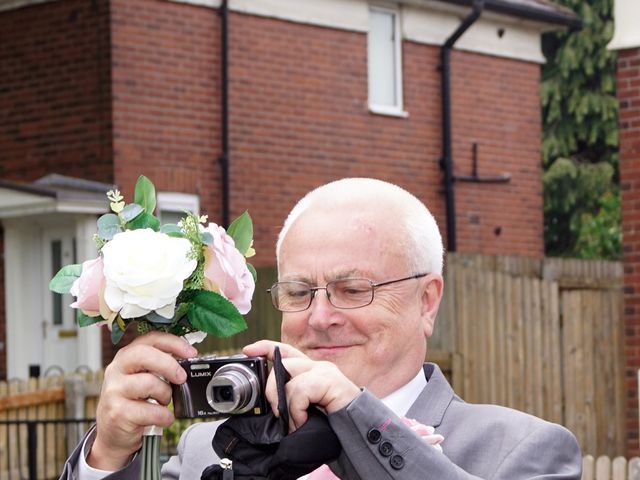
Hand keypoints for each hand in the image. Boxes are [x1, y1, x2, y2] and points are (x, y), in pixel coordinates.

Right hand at [87, 331, 197, 470]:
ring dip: (165, 394)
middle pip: (144, 355)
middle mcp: (117, 370)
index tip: (191, 352)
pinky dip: (164, 416)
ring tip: (163, 401)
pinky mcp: (118, 413)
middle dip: (169, 365)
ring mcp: (114, 391)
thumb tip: (187, 361)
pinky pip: (151, 411)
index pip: (150, 339)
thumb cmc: (133, 402)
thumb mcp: (143, 378)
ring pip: (149, 383)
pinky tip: (161, 418)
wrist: (113, 434)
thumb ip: (159, 367)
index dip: (174, 343)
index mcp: (126, 356)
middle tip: (181, 378)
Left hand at [243, 340, 360, 432]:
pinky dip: (296, 409)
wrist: (360, 433)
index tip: (248, 350)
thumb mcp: (305, 410)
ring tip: (294, 422)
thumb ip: (291, 401)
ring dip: (286, 405)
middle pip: (283, 361)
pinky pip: (300, 390)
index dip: (266, 347)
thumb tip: (270, 404)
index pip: (286, 351)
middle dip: (271, 387)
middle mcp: (318, 367)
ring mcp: (325, 372)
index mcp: (311, 371)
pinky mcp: (331, 381)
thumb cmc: (334, 425)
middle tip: (277, 412)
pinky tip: (303, 421)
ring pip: (289, 376)